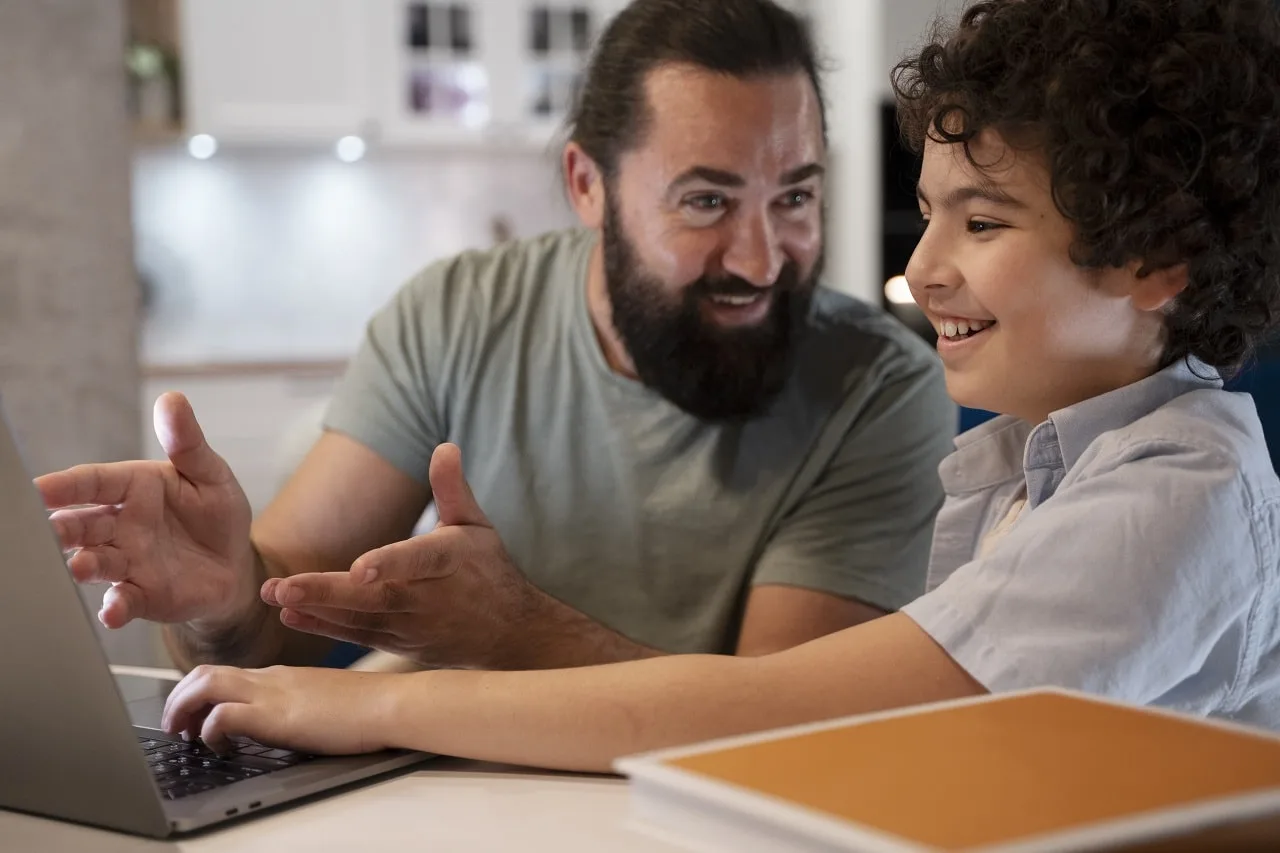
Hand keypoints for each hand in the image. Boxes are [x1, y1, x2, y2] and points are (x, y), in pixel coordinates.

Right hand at [35, 393, 255, 628]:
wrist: (236, 564)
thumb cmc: (217, 513)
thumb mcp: (210, 474)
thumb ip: (188, 443)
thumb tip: (172, 399)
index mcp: (133, 488)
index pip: (92, 482)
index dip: (65, 485)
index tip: (38, 488)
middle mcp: (120, 526)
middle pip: (80, 525)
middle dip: (61, 529)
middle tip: (49, 532)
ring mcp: (127, 562)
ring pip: (95, 562)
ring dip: (84, 565)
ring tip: (79, 566)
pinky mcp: (142, 595)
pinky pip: (123, 601)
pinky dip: (116, 607)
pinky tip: (114, 612)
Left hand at [162, 665, 394, 754]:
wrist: (389, 703)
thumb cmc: (366, 707)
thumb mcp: (319, 702)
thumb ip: (295, 707)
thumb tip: (281, 726)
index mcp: (279, 676)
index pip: (223, 674)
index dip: (196, 694)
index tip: (192, 719)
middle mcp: (269, 678)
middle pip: (203, 673)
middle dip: (178, 700)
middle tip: (176, 728)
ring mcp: (271, 693)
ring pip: (203, 685)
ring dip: (183, 710)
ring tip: (184, 736)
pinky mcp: (275, 714)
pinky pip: (223, 715)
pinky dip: (210, 731)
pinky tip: (219, 748)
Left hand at [260, 443, 545, 668]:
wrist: (511, 634)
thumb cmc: (490, 570)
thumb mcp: (477, 525)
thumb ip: (453, 488)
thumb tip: (444, 446)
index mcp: (451, 560)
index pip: (419, 559)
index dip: (390, 564)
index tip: (359, 569)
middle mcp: (431, 597)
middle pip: (376, 596)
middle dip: (327, 592)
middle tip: (282, 587)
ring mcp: (414, 626)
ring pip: (361, 619)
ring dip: (316, 609)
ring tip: (274, 595)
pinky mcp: (400, 644)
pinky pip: (358, 636)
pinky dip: (324, 627)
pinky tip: (291, 614)